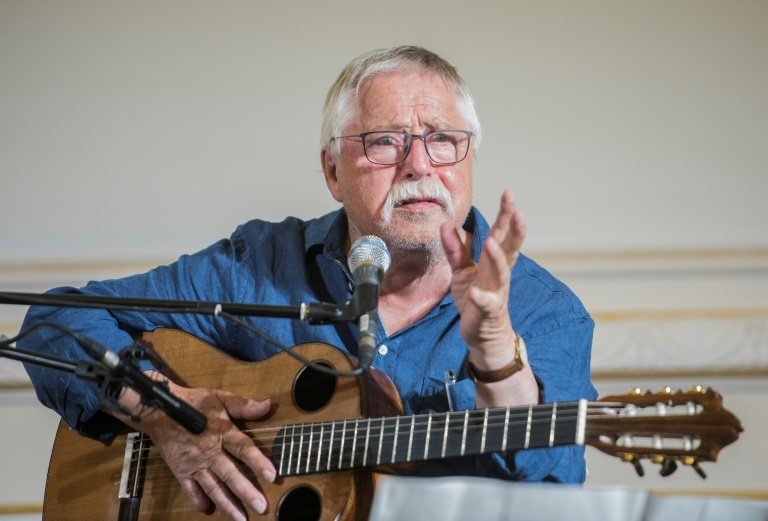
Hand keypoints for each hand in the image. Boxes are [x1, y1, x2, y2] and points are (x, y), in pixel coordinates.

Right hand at [120, 375, 274, 520]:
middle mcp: (209, 452)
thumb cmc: (194, 403)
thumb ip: (244, 405)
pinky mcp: (181, 472)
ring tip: (241, 518)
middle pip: (230, 474)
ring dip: (227, 504)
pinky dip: (199, 501)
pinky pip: (190, 490)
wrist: (160, 411)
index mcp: (222, 432)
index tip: (272, 476)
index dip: (258, 462)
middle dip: (246, 492)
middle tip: (262, 507)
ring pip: (213, 487)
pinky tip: (208, 510)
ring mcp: (194, 464)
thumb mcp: (220, 398)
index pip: (243, 448)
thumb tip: (267, 405)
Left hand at [440, 190, 524, 365]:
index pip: (501, 233)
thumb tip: (446, 224)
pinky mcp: (487, 310)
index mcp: (492, 261)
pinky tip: (475, 291)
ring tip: (490, 243)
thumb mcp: (462, 270)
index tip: (509, 193)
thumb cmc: (475, 297)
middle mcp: (498, 273)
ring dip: (497, 258)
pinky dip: (481, 297)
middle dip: (514, 230)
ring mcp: (495, 292)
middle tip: (517, 211)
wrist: (482, 333)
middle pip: (509, 248)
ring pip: (500, 273)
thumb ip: (455, 248)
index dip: (506, 214)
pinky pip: (485, 303)